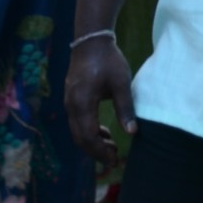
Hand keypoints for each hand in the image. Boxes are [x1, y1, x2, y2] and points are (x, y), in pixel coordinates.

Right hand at [64, 38, 136, 163]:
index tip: (114, 160)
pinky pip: (78, 122)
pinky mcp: (72, 99)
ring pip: (77, 131)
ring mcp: (69, 103)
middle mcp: (71, 106)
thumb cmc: (108, 60)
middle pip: (80, 138)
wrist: (91, 42)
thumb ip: (125, 108)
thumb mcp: (121, 83)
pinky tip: (104, 132)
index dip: (100, 151)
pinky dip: (89, 131)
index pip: (88, 136)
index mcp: (82, 104)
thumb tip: (132, 132)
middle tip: (114, 159)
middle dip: (96, 151)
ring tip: (112, 146)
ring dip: (93, 142)